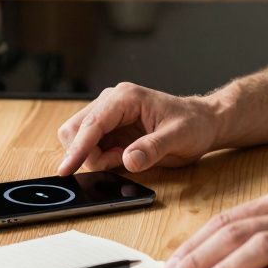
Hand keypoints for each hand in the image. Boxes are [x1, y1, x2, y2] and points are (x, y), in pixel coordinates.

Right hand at [56, 82, 219, 174]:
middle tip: (114, 163)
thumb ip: (153, 148)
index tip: (66, 170)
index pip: (92, 124)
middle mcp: (111, 101)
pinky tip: (122, 157)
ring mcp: (108, 114)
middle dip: (85, 153)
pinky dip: (99, 157)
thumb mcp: (179, 138)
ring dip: (92, 156)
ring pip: (78, 138)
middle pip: (75, 129)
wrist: (202, 122)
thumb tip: (129, 160)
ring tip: (123, 158)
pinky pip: (90, 145)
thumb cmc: (193, 125)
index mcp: (125, 98)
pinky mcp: (109, 128)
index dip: (77, 148)